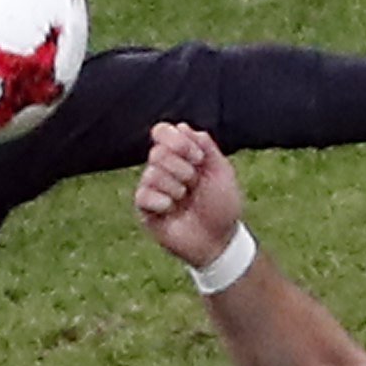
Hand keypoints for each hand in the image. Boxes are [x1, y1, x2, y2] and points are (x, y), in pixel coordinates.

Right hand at [134, 122, 243, 270]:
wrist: (219, 239)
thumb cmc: (222, 206)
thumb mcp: (221, 170)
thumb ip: (205, 145)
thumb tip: (182, 126)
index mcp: (181, 156)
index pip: (162, 132)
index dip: (177, 141)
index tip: (198, 158)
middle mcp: (163, 168)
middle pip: (157, 152)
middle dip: (182, 169)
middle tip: (194, 184)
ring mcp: (153, 188)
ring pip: (151, 174)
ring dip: (176, 188)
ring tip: (185, 200)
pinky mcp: (145, 209)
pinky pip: (143, 195)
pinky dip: (162, 202)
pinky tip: (172, 211)